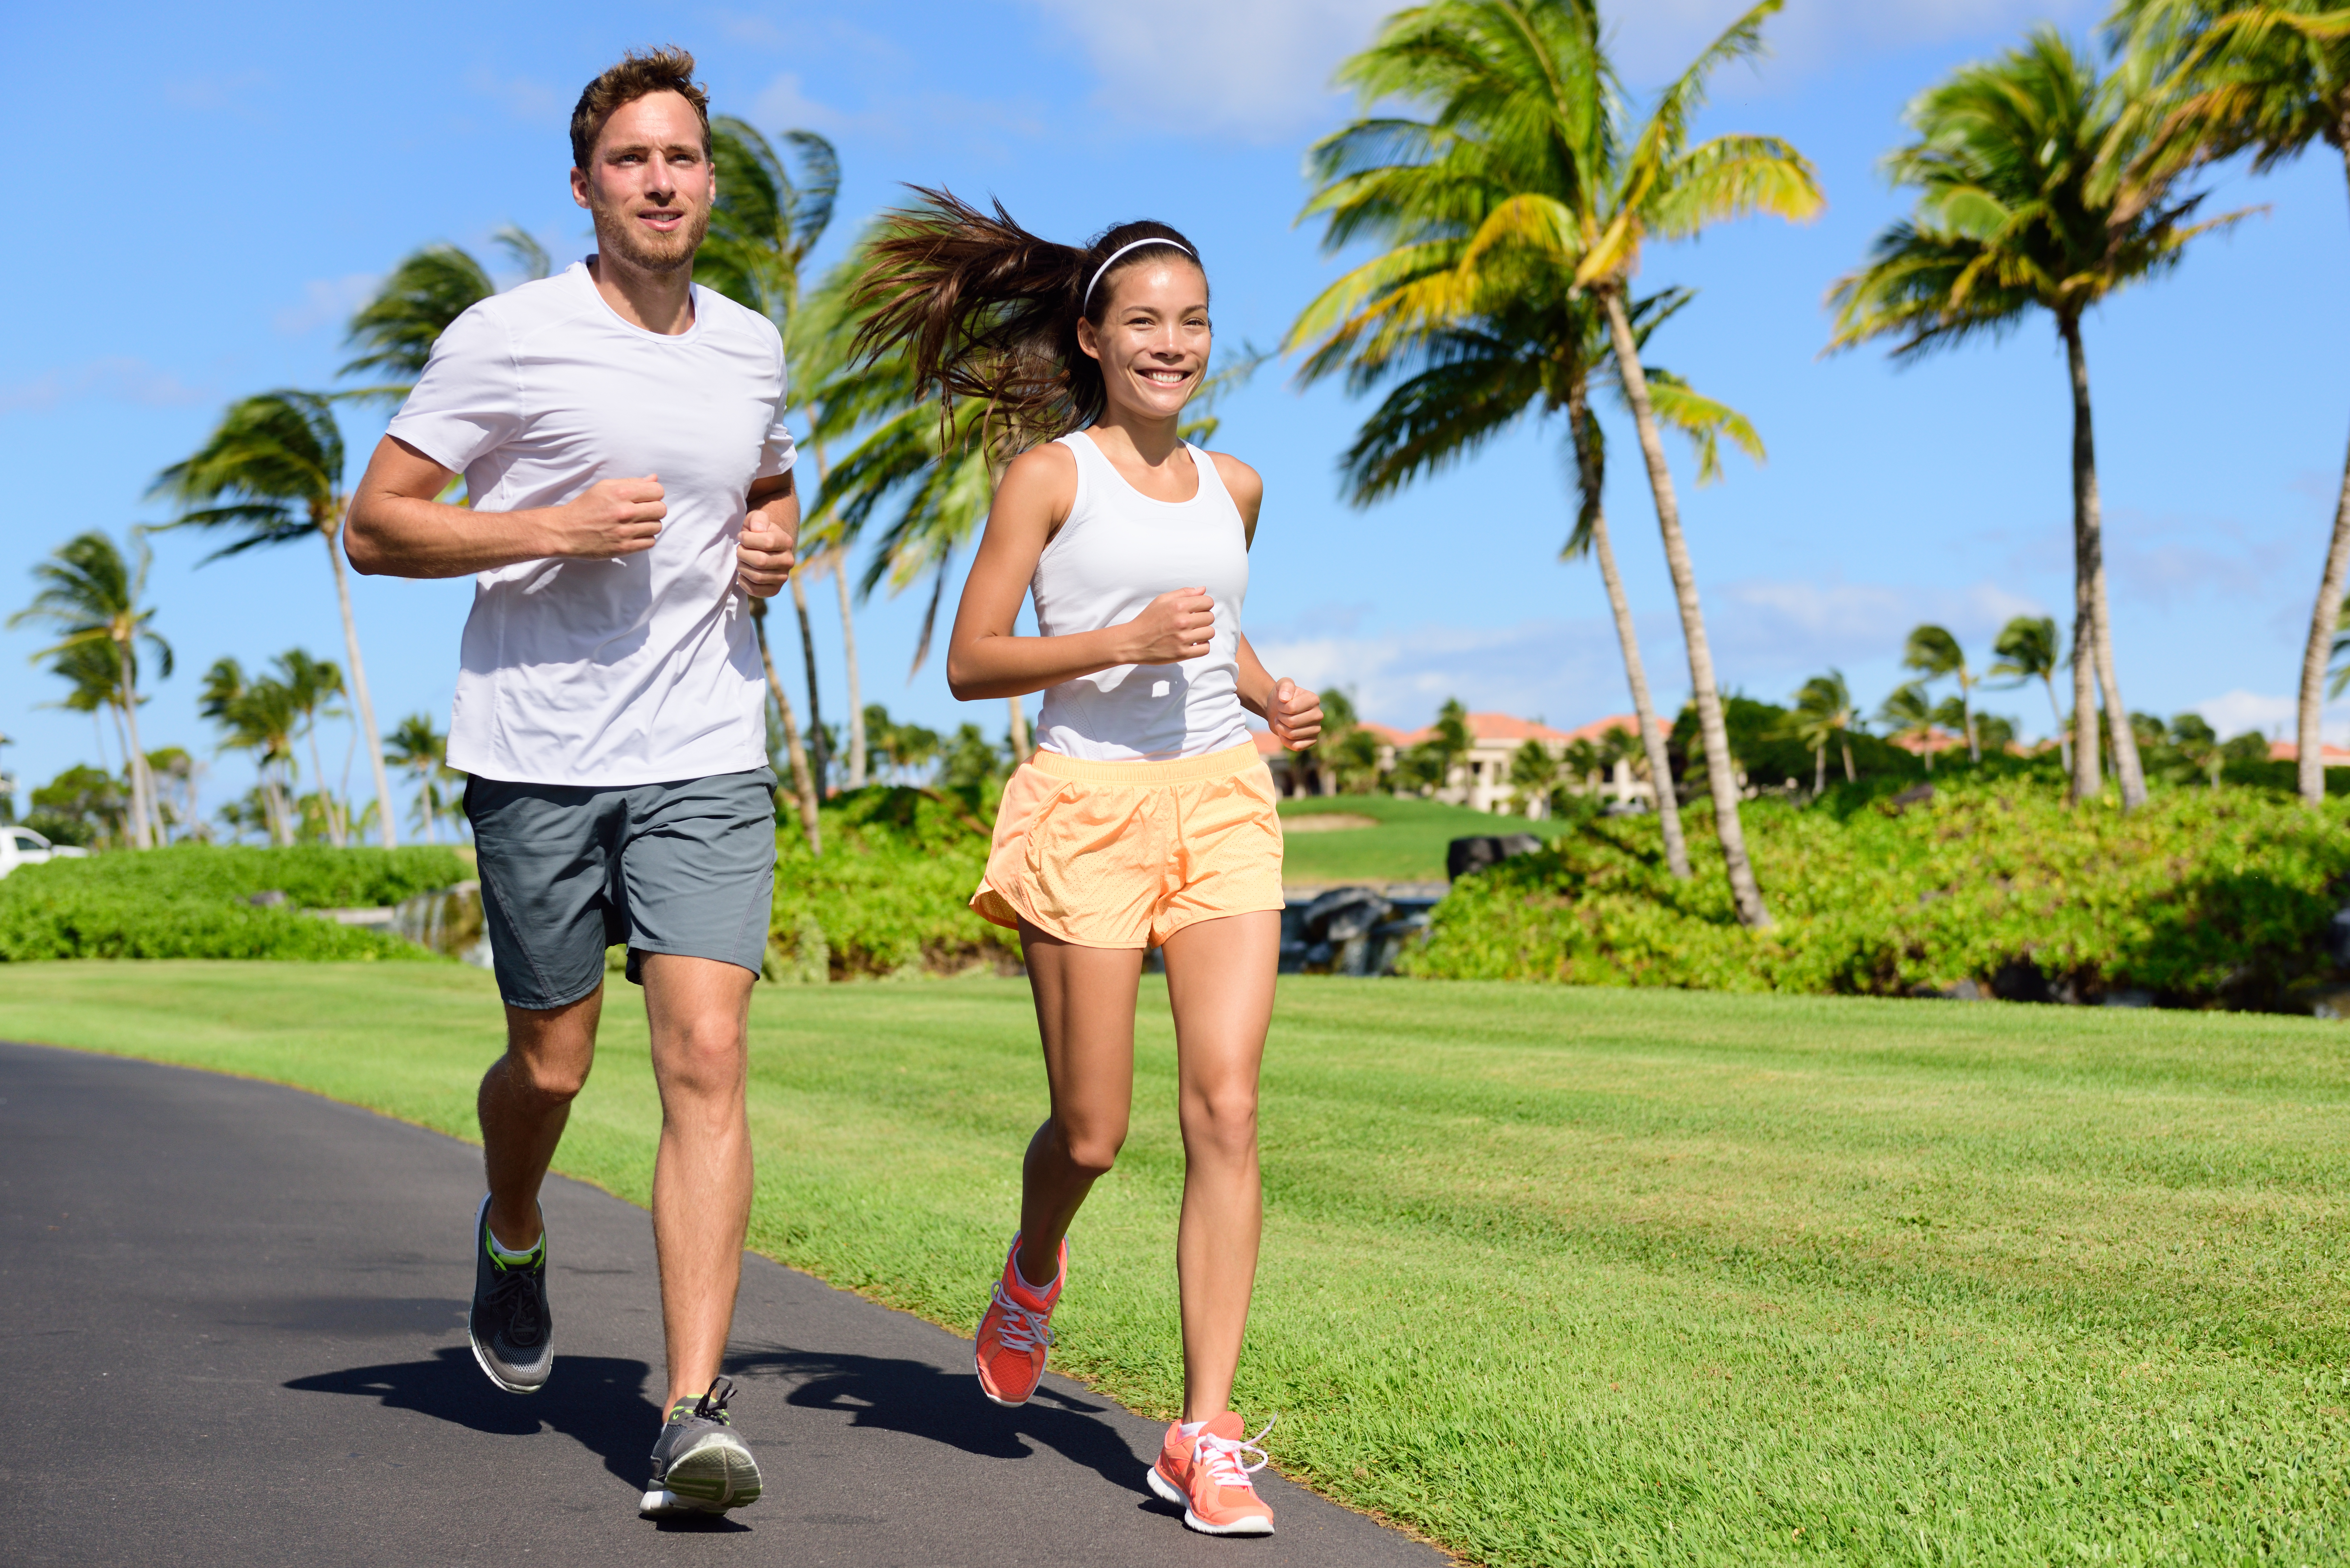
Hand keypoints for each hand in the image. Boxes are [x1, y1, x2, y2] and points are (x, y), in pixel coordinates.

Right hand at [548, 474, 663, 558]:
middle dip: (655, 509)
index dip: (655, 493)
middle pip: (661, 509)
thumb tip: (654, 478)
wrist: (566, 531)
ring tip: (637, 523)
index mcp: (621, 493)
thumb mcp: (604, 487)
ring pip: (657, 527)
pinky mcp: (624, 548)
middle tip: (643, 511)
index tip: (647, 497)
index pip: (658, 491)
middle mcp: (625, 512)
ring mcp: (625, 532)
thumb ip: (631, 482)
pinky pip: (650, 542)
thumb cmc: (585, 506)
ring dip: (650, 524)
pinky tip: (634, 534)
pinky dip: (646, 538)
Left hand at [736, 512, 796, 598]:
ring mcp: (783, 577)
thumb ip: (758, 519)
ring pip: (757, 577)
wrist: (762, 548)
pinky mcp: (774, 590)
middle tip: (739, 550)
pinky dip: (744, 582)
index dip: (748, 539)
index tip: (741, 537)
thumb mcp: (757, 519)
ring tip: (741, 560)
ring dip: (742, 567)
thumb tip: (758, 529)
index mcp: (786, 541)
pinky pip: (755, 590)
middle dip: (743, 554)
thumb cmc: (756, 532)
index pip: (767, 542)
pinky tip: (743, 573)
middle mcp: (789, 561)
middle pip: (760, 561)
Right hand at [1123, 588, 1215, 664]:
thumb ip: (1183, 593)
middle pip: (1210, 617)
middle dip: (1203, 618)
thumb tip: (1203, 590)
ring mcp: (1183, 639)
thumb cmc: (1147, 619)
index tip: (1197, 609)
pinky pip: (1205, 649)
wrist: (1133, 641)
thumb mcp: (1161, 600)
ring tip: (1193, 632)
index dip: (1204, 605)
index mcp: (1178, 605)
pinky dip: (1202, 646)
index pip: (1208, 602)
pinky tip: (1194, 643)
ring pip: (1210, 632)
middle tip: (1193, 622)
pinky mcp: (1182, 653)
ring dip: (1204, 632)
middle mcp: (1182, 621)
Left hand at [1267, 678, 1322, 750]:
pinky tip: (1284, 734)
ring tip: (1282, 722)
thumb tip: (1285, 698)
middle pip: (1292, 723)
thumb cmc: (1281, 696)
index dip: (1281, 707)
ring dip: (1281, 729)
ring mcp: (1316, 729)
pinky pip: (1296, 746)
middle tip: (1280, 714)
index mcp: (1314, 699)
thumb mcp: (1282, 684)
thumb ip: (1285, 686)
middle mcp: (1318, 714)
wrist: (1278, 709)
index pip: (1292, 708)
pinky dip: (1285, 741)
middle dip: (1280, 718)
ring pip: (1293, 735)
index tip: (1281, 703)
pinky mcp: (1312, 741)